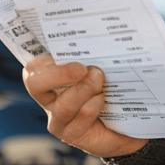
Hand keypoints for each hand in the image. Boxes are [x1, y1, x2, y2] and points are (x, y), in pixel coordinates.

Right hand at [22, 54, 148, 158]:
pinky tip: (104, 99)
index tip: (63, 50)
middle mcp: (49, 97)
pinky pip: (80, 118)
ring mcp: (58, 118)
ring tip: (100, 79)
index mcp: (51, 75)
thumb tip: (104, 31)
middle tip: (82, 68)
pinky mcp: (72, 134)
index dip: (41, 59)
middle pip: (36, 84)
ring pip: (63, 105)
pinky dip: (94, 106)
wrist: (130, 120)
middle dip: (57, 74)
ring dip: (84, 89)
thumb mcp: (105, 64)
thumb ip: (96, 51)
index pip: (34, 66)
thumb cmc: (113, 84)